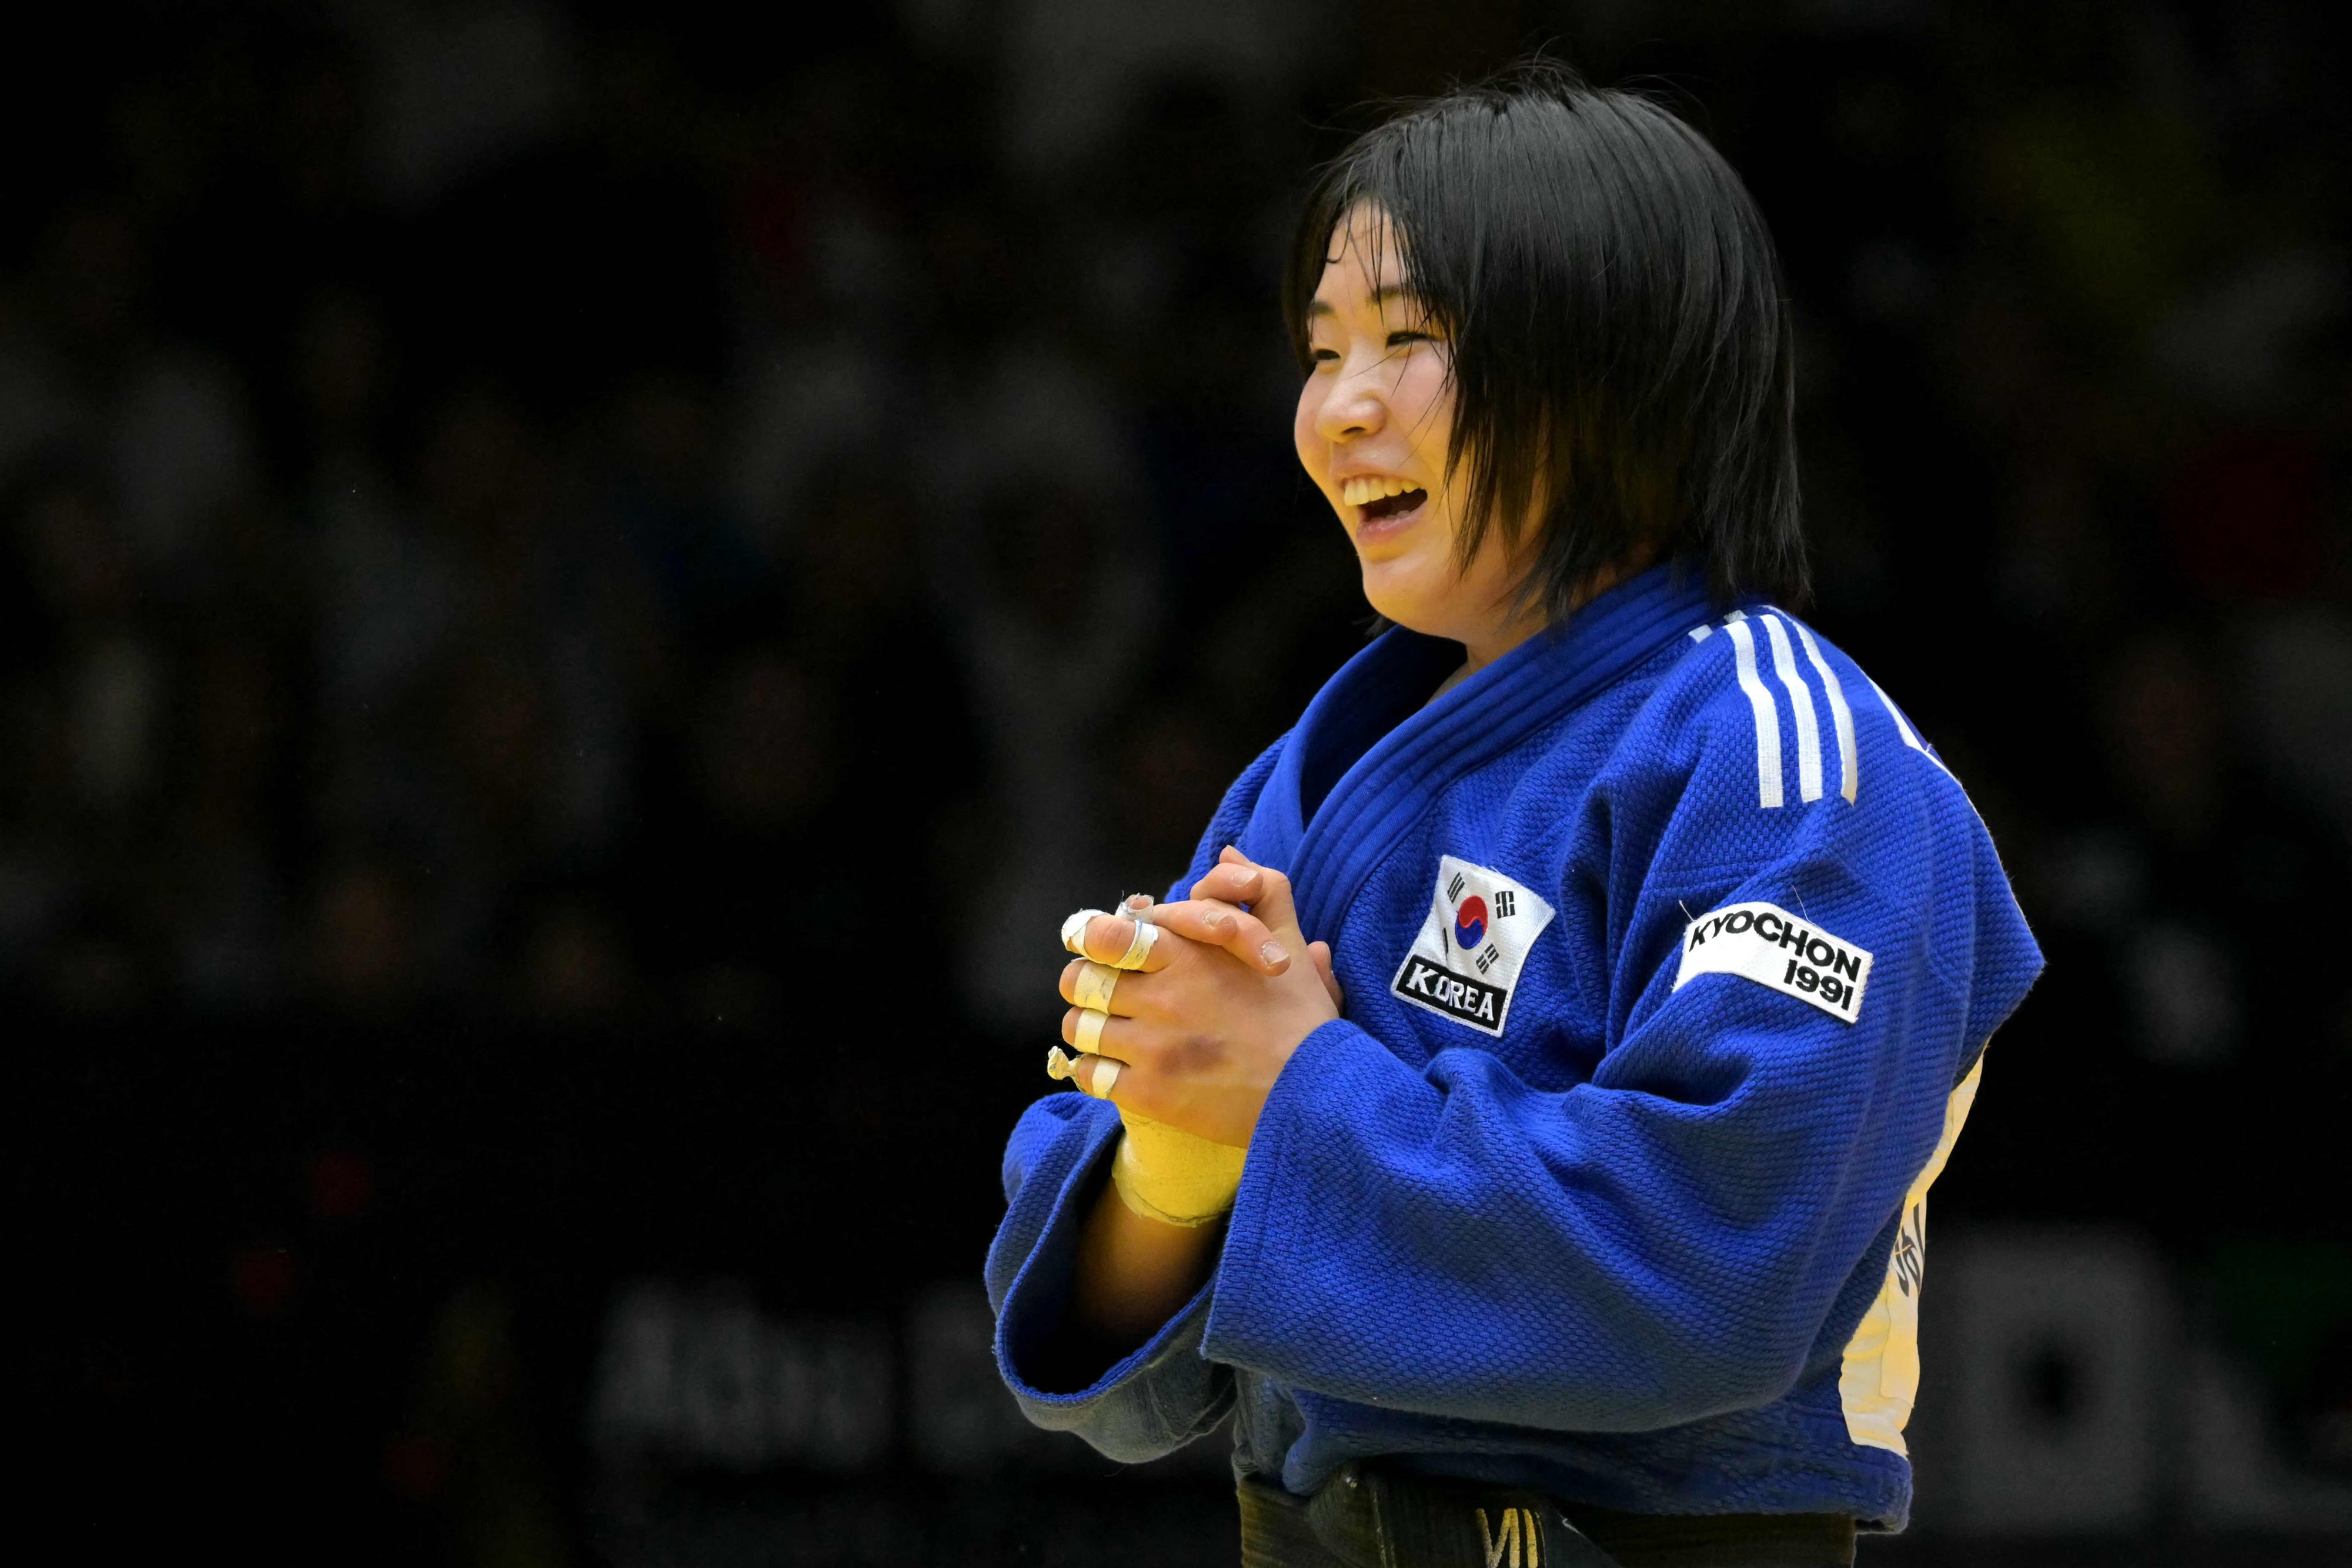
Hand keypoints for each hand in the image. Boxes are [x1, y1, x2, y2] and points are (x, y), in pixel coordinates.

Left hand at [1059, 849, 1340, 1147]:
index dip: (1091, 939)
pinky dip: (1094, 1070)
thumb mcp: (1290, 943)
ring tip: (1111, 1035)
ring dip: (1090, 1028)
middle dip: (1087, 985)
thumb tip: (1231, 853)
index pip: (1105, 935)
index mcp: (1188, 955)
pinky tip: (1116, 1070)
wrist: (1316, 1094)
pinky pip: (1089, 1074)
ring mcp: (1152, 1048)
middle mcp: (1162, 997)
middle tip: (1105, 995)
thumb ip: (1261, 890)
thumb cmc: (1302, 1019)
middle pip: (1079, 980)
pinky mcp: (1149, 1094)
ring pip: (1079, 1028)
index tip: (1098, 949)